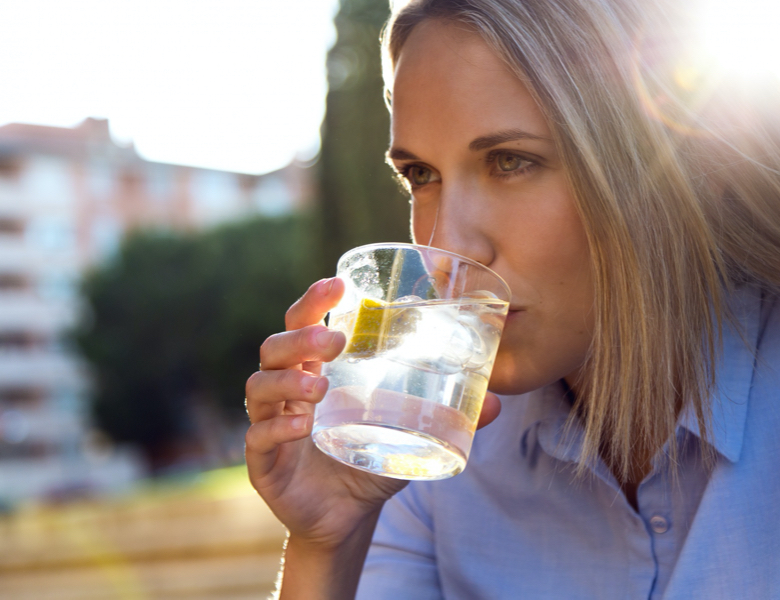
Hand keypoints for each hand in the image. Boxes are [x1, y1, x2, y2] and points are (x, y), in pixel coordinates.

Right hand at [245, 277, 501, 549]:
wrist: (347, 520)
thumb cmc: (370, 462)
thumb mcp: (410, 435)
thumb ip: (447, 416)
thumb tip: (497, 404)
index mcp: (316, 369)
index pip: (302, 323)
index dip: (313, 300)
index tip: (337, 284)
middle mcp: (287, 390)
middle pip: (275, 347)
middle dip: (302, 336)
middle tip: (336, 340)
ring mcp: (270, 423)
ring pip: (260, 386)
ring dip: (289, 379)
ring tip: (320, 386)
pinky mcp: (264, 461)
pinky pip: (258, 436)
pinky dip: (277, 427)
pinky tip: (302, 424)